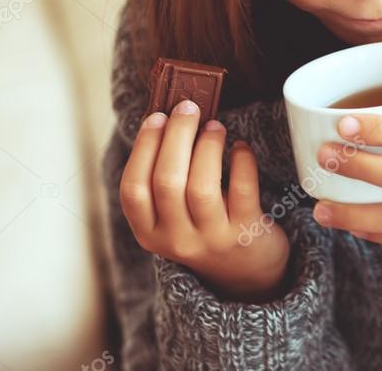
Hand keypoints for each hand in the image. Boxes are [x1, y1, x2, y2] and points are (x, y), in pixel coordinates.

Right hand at [119, 99, 290, 302]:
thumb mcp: (176, 215)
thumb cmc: (207, 228)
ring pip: (200, 187)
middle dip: (176, 137)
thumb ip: (167, 178)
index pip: (133, 189)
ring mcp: (212, 240)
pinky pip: (242, 191)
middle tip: (188, 107)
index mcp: (149, 233)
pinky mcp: (246, 234)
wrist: (248, 273)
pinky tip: (241, 147)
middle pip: (167, 182)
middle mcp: (176, 240)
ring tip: (215, 125)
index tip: (156, 116)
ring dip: (207, 147)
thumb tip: (171, 119)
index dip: (143, 148)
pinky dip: (241, 162)